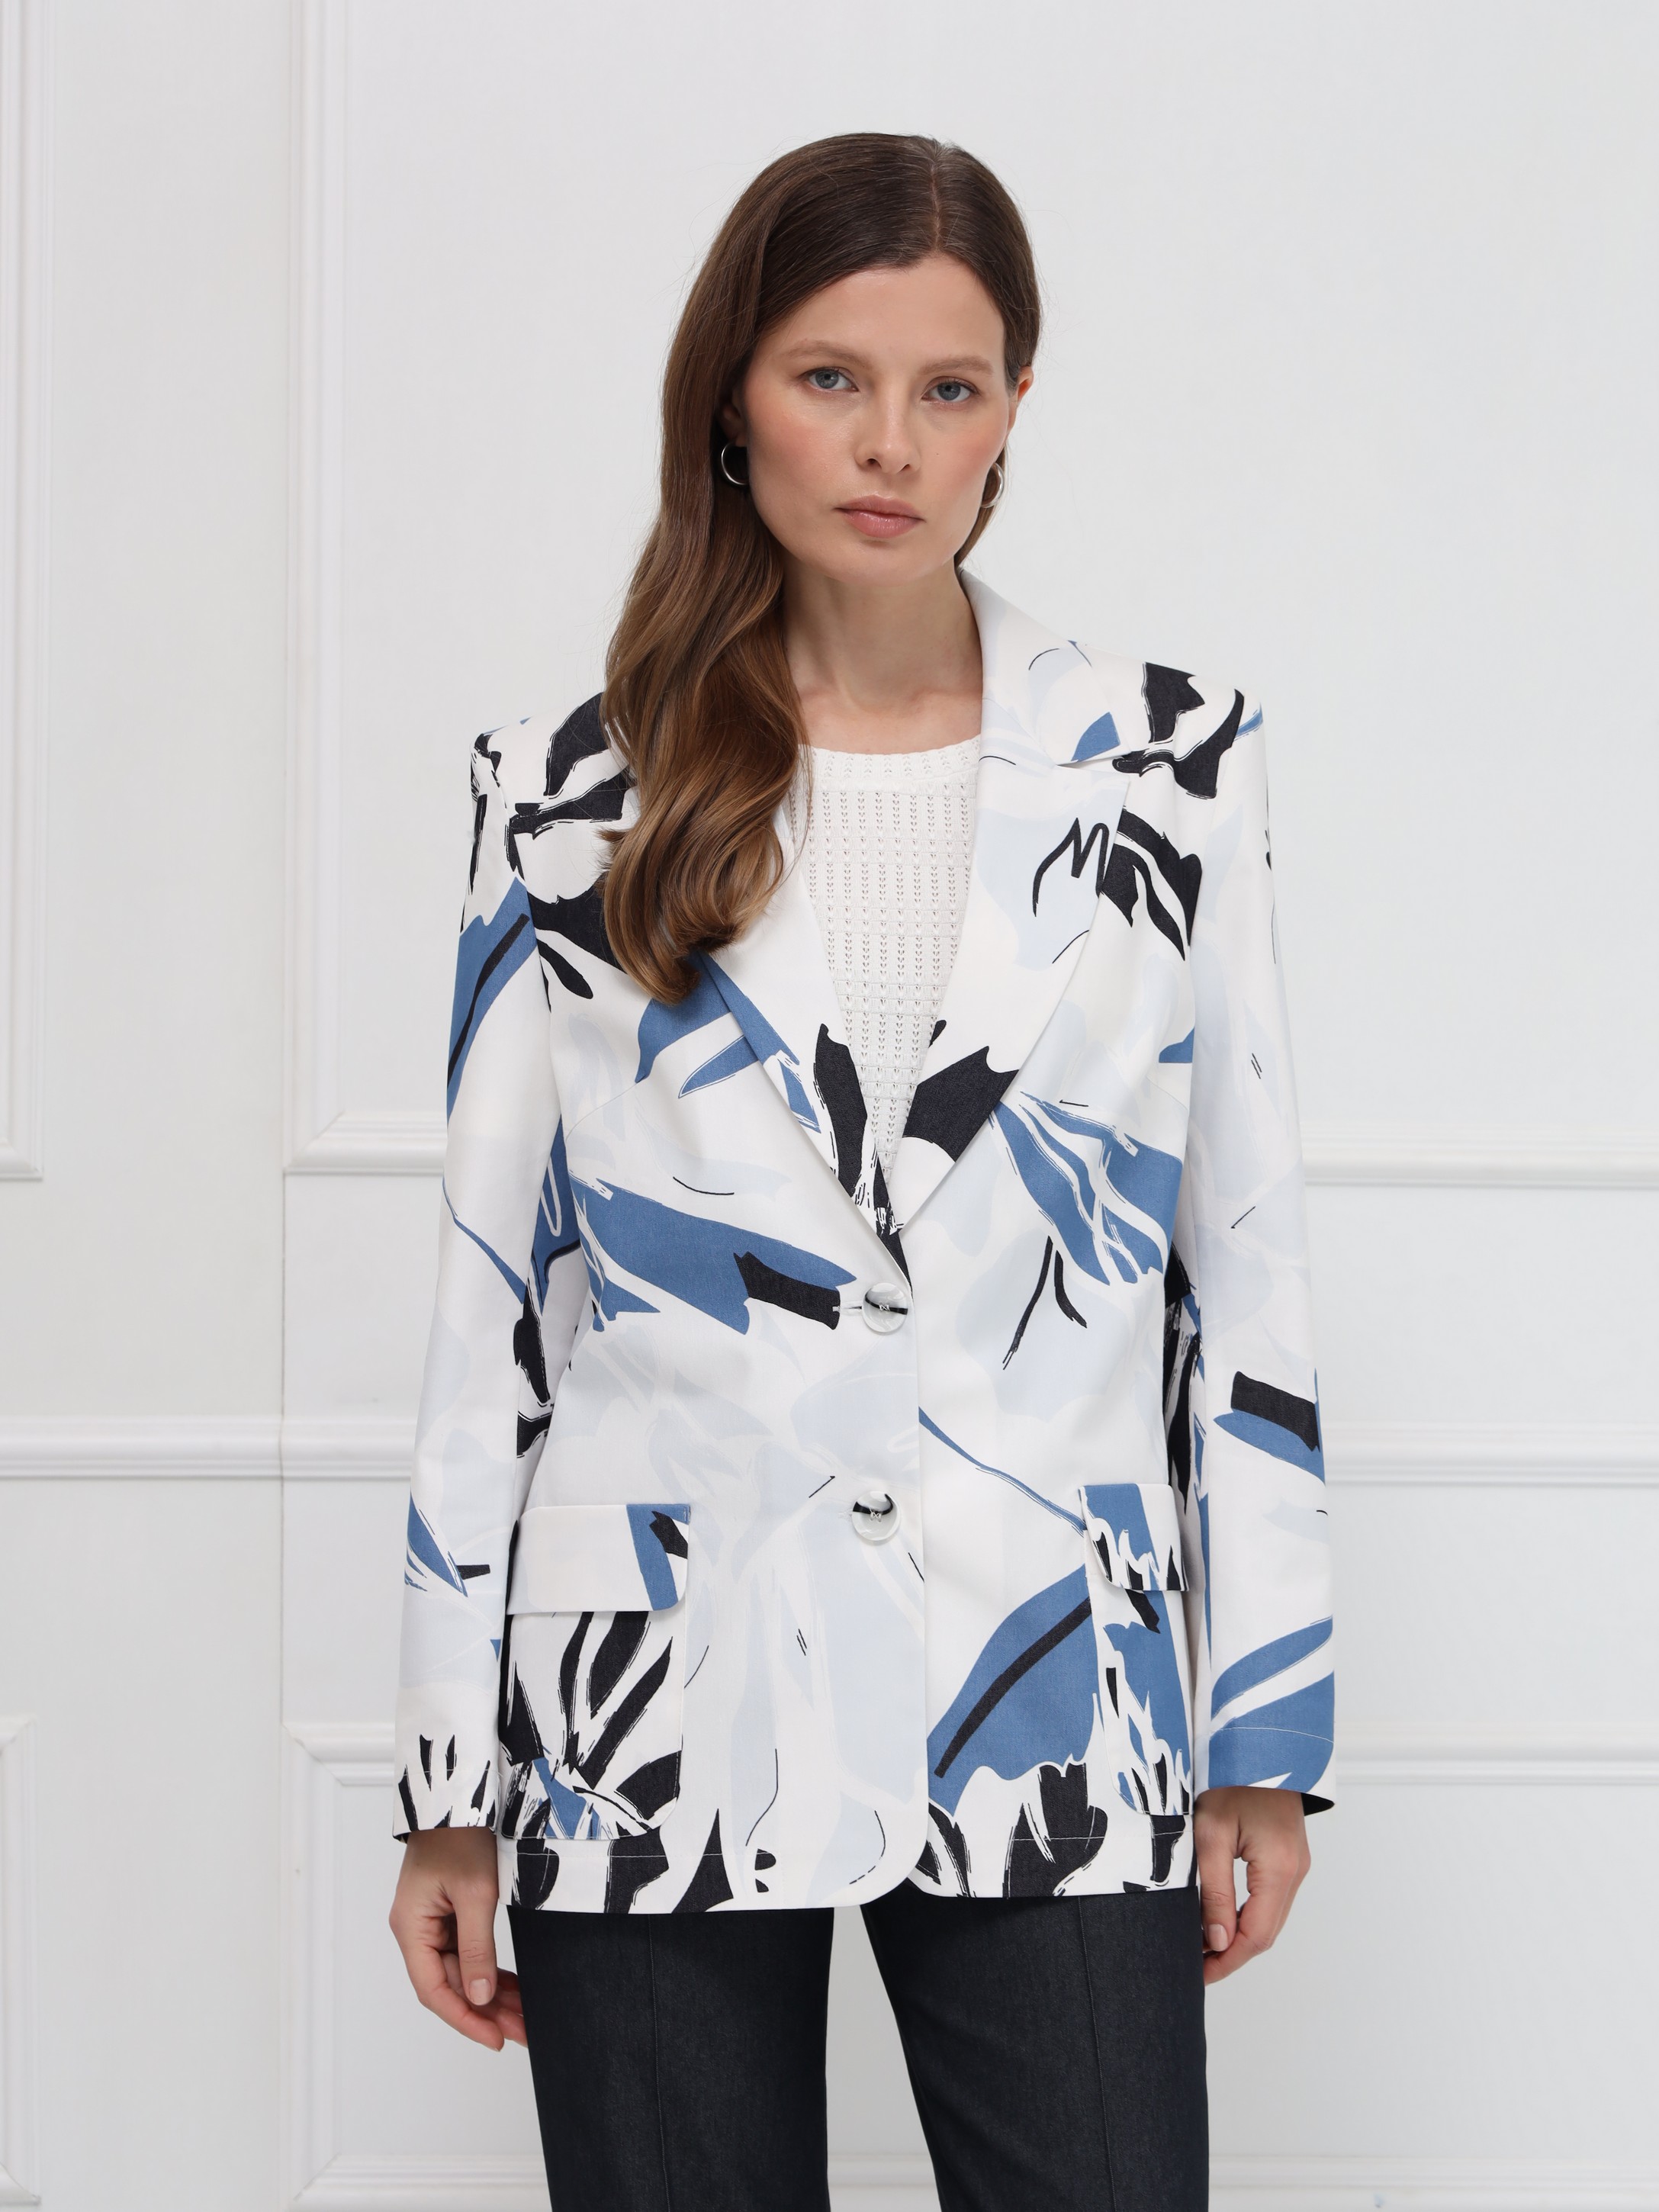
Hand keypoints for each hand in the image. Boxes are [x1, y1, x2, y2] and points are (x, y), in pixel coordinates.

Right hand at [389, 1828, 524, 2048]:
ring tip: (524, 2015)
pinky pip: (466, 1952)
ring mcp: (431, 1922)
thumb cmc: (460, 1835)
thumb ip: (477, 1948)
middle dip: (485, 2011)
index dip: (464, 2019)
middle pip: (450, 1984)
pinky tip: (512, 1987)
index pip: (434, 1990)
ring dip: (490, 1993)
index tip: (494, 2039)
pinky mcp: (448, 1913)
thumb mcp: (475, 1894)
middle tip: (522, 2031)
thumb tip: (478, 1997)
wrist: (460, 1795)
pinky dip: (489, 1970)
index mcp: (411, 1927)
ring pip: (461, 1971)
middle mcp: (416, 1929)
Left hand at [1194, 1785, 1310, 1985]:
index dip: (1227, 1960)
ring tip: (1203, 1945)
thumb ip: (1214, 1891)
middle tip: (1196, 1965)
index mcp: (1279, 1868)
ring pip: (1270, 1918)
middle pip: (1266, 1932)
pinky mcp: (1289, 1856)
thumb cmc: (1231, 1779)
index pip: (1256, 1936)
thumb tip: (1217, 1941)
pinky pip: (1271, 1899)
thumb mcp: (1211, 1833)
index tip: (1199, 1973)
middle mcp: (1295, 1871)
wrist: (1257, 1742)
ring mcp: (1296, 1863)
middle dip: (1232, 1954)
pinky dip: (1248, 1916)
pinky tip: (1222, 1918)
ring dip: (1239, 1936)